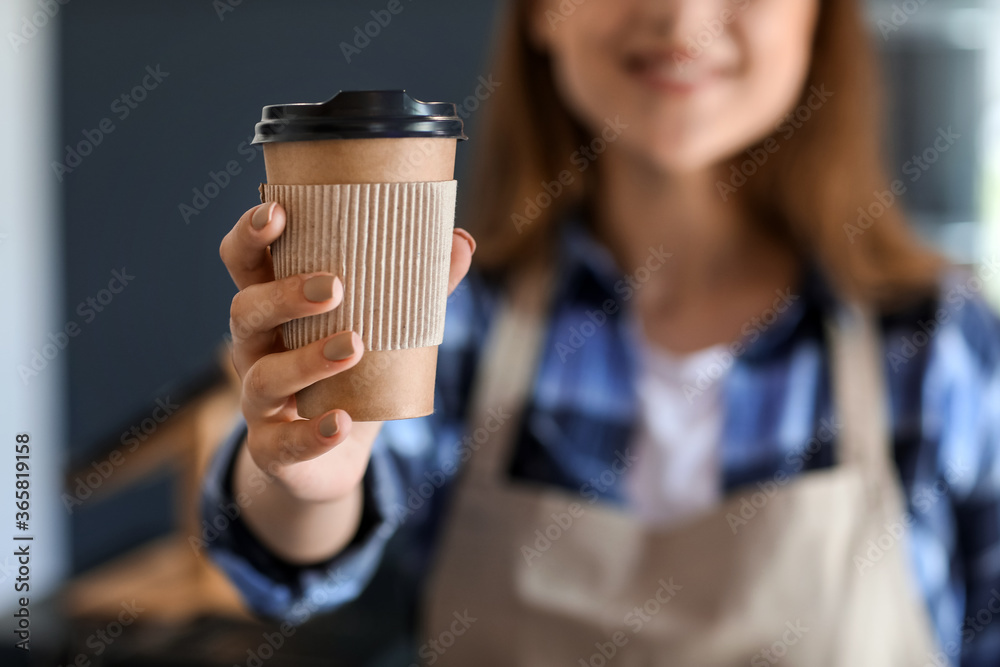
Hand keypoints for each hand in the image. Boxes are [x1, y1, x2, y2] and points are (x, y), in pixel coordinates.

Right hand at [219, 201, 475, 503]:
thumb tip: (460, 240)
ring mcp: (258, 400)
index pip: (243, 262)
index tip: (277, 212)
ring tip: (355, 345)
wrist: (327, 456)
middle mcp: (256, 348)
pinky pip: (281, 443)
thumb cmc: (352, 373)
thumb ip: (418, 286)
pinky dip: (312, 433)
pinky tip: (341, 422)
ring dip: (307, 360)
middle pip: (245, 311)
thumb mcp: (381, 328)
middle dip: (284, 295)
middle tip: (336, 286)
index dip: (250, 236)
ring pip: (263, 376)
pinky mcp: (270, 448)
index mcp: (275, 308)